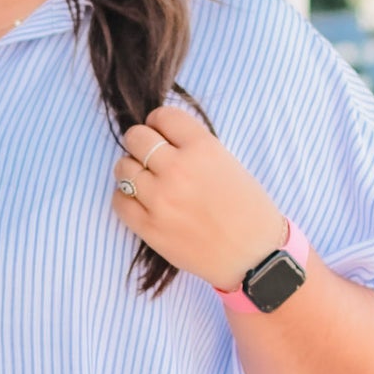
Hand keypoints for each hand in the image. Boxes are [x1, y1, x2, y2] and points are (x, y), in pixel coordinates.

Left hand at [112, 104, 285, 291]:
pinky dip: (126, 198)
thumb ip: (195, 148)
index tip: (162, 134)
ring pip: (123, 168)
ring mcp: (160, 199)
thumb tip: (162, 139)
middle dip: (141, 143)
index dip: (159, 123)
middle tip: (149, 156)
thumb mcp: (229, 163)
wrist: (255, 258)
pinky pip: (119, 200)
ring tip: (146, 181)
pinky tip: (141, 202)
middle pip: (136, 138)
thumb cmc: (249, 211)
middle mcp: (178, 169)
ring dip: (131, 171)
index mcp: (203, 148)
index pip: (163, 116)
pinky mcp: (149, 227)